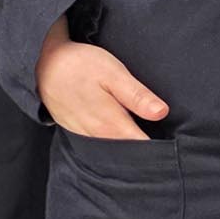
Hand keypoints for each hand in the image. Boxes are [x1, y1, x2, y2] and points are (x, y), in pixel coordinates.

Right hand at [36, 16, 167, 140]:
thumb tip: (162, 113)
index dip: (158, 151)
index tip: (175, 149)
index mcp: (111, 123)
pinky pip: (99, 144)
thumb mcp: (114, 73)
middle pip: (128, 153)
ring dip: (129, 150)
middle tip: (166, 152)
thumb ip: (137, 96)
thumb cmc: (82, 65)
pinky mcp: (77, 131)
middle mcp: (98, 135)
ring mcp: (85, 135)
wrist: (44, 64)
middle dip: (146, 153)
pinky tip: (122, 136)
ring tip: (148, 148)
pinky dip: (112, 143)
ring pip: (112, 150)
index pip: (141, 147)